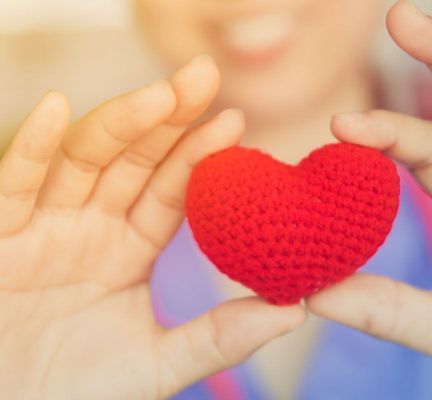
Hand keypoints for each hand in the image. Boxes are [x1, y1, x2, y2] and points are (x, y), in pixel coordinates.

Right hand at [0, 56, 303, 398]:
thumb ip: (220, 337)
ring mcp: (42, 230)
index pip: (170, 192)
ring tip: (162, 94)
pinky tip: (56, 108)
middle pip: (132, 162)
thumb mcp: (158, 367)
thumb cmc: (79, 396)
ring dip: (119, 123)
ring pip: (82, 161)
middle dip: (167, 118)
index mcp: (128, 251)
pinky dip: (29, 147)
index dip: (199, 156)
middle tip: (205, 77)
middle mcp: (90, 230)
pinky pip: (10, 186)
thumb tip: (295, 309)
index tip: (237, 121)